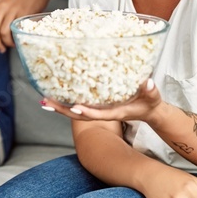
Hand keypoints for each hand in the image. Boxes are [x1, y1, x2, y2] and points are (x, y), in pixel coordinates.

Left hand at [0, 0, 54, 51]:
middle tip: (0, 49)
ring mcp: (13, 9)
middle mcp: (2, 6)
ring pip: (3, 32)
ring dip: (6, 42)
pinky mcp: (24, 14)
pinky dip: (15, 38)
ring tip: (10, 44)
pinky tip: (17, 40)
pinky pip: (16, 30)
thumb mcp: (5, 1)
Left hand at [41, 79, 163, 121]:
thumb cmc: (150, 103)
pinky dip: (66, 102)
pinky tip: (56, 95)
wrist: (148, 111)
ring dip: (60, 107)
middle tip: (45, 103)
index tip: (74, 108)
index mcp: (115, 112)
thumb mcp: (152, 96)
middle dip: (63, 110)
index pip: (99, 114)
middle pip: (80, 115)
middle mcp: (104, 112)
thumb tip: (148, 82)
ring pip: (76, 111)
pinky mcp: (97, 106)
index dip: (87, 111)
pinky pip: (79, 105)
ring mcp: (99, 110)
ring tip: (43, 101)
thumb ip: (150, 90)